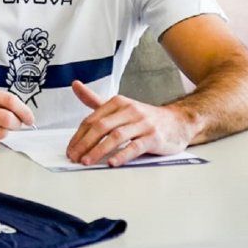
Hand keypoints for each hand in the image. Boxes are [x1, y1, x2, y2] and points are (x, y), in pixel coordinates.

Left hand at [66, 80, 195, 166]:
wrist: (178, 121)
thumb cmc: (143, 117)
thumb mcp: (119, 106)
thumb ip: (95, 100)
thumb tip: (75, 85)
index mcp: (117, 102)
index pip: (92, 119)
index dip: (78, 136)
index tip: (70, 149)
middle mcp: (129, 110)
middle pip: (101, 127)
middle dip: (84, 143)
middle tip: (74, 157)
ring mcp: (143, 123)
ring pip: (116, 136)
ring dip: (99, 150)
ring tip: (87, 161)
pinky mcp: (154, 137)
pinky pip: (136, 146)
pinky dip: (122, 155)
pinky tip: (112, 163)